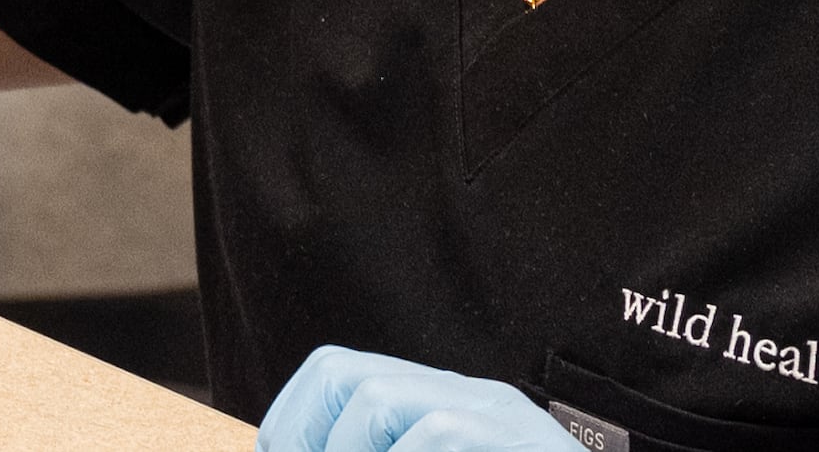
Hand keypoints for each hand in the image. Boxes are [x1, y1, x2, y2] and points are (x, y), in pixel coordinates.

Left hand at [258, 347, 582, 451]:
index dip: (294, 420)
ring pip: (384, 401)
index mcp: (449, 407)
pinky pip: (437, 435)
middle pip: (352, 376)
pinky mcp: (524, 442)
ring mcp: (504, 420)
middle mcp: (475, 401)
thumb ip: (388, 449)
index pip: (342, 374)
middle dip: (311, 434)